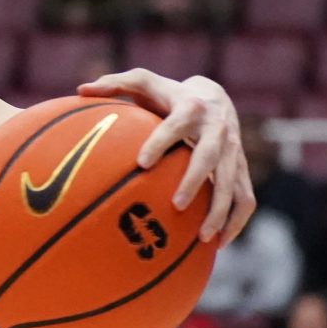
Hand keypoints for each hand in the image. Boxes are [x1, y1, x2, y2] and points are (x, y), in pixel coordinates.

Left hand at [79, 69, 255, 244]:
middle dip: (195, 180)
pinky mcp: (241, 169)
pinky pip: (246, 198)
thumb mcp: (144, 82)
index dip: (160, 141)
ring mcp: (233, 151)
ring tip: (202, 239)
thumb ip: (115, 83)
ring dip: (220, 211)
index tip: (142, 162)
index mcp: (190, 108)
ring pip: (233, 183)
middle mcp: (217, 129)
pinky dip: (236, 222)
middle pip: (209, 157)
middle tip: (176, 205)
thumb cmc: (168, 94)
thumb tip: (80, 88)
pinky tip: (218, 245)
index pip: (175, 125)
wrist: (216, 95)